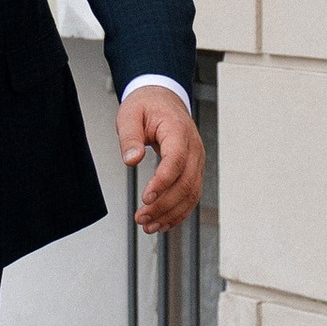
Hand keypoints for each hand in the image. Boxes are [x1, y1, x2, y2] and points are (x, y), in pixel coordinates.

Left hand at [121, 83, 203, 235]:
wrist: (163, 100)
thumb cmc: (147, 106)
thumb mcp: (130, 114)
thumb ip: (130, 137)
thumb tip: (131, 160)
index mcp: (178, 131)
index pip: (176, 160)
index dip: (163, 181)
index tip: (147, 197)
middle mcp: (193, 148)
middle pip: (186, 182)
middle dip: (164, 205)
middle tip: (141, 218)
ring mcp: (196, 161)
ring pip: (191, 193)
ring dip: (171, 213)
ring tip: (149, 226)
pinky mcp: (193, 170)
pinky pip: (191, 195)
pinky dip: (178, 212)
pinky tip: (162, 223)